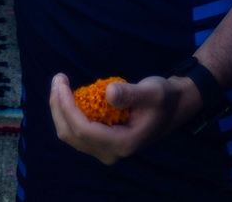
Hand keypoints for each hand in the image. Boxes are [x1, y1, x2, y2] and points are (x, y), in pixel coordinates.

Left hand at [49, 72, 197, 164]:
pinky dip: (69, 113)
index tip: (60, 82)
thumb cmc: (163, 98)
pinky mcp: (102, 143)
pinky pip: (77, 131)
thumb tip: (108, 92)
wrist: (173, 107)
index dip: (67, 107)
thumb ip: (130, 94)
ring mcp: (105, 150)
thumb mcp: (151, 92)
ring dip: (61, 110)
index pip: (83, 130)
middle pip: (71, 135)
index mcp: (122, 143)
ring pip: (71, 135)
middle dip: (58, 107)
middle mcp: (110, 152)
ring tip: (60, 83)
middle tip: (58, 78)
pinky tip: (70, 94)